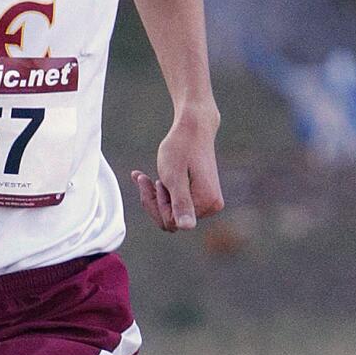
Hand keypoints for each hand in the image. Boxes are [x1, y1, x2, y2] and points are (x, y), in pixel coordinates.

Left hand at [132, 111, 223, 232]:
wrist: (193, 127)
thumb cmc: (181, 148)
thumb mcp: (174, 177)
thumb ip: (181, 203)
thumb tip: (187, 227)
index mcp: (207, 202)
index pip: (172, 221)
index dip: (156, 205)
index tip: (149, 181)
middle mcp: (211, 206)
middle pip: (172, 220)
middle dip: (154, 202)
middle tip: (144, 179)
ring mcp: (207, 201)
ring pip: (171, 212)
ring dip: (155, 197)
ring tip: (144, 177)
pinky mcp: (201, 196)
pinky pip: (176, 204)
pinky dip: (161, 193)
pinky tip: (144, 179)